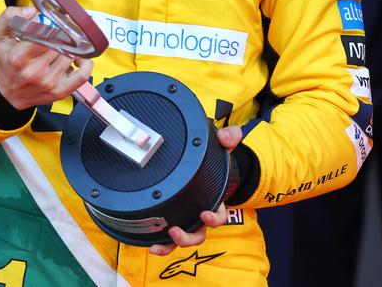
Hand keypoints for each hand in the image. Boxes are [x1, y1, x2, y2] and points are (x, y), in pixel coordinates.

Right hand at [0, 7, 92, 109]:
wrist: (7, 93)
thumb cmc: (6, 61)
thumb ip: (10, 16)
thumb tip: (33, 11)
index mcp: (19, 57)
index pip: (44, 35)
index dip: (49, 28)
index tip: (48, 27)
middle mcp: (34, 72)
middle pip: (59, 44)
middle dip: (59, 37)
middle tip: (56, 36)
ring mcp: (49, 82)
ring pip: (71, 55)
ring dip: (69, 49)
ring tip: (61, 48)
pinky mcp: (60, 91)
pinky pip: (83, 74)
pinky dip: (85, 64)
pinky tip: (79, 59)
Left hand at [150, 125, 243, 255]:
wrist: (206, 166)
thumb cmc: (214, 160)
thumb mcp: (224, 146)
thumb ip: (229, 137)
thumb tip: (226, 137)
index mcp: (215, 201)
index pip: (219, 215)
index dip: (214, 218)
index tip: (204, 214)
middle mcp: (201, 214)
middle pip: (199, 234)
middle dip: (188, 237)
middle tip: (175, 230)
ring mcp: (188, 219)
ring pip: (184, 239)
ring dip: (173, 243)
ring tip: (160, 242)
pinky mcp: (175, 219)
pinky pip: (170, 238)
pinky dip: (162, 244)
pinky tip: (151, 245)